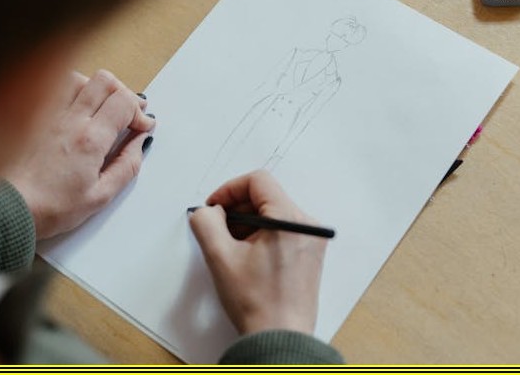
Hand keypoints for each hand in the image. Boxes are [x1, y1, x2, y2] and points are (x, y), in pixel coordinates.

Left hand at [6, 70, 155, 238]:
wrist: (8, 207)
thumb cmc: (50, 207)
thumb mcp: (100, 196)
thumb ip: (126, 166)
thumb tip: (140, 143)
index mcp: (90, 140)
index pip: (124, 102)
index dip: (140, 112)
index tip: (142, 126)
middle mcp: (71, 120)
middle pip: (106, 82)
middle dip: (124, 93)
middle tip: (129, 113)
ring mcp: (50, 114)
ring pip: (81, 78)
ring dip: (98, 89)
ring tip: (102, 108)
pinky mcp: (34, 116)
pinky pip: (56, 88)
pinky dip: (73, 89)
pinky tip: (77, 106)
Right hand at [188, 170, 327, 335]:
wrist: (279, 339)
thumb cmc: (256, 303)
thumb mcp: (220, 258)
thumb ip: (206, 223)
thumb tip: (207, 211)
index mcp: (290, 219)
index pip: (258, 181)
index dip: (229, 189)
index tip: (213, 207)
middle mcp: (308, 225)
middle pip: (266, 196)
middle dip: (237, 209)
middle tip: (218, 229)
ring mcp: (312, 240)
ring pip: (274, 213)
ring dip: (248, 223)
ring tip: (232, 248)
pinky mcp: (311, 254)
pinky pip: (284, 230)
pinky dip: (262, 235)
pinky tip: (247, 257)